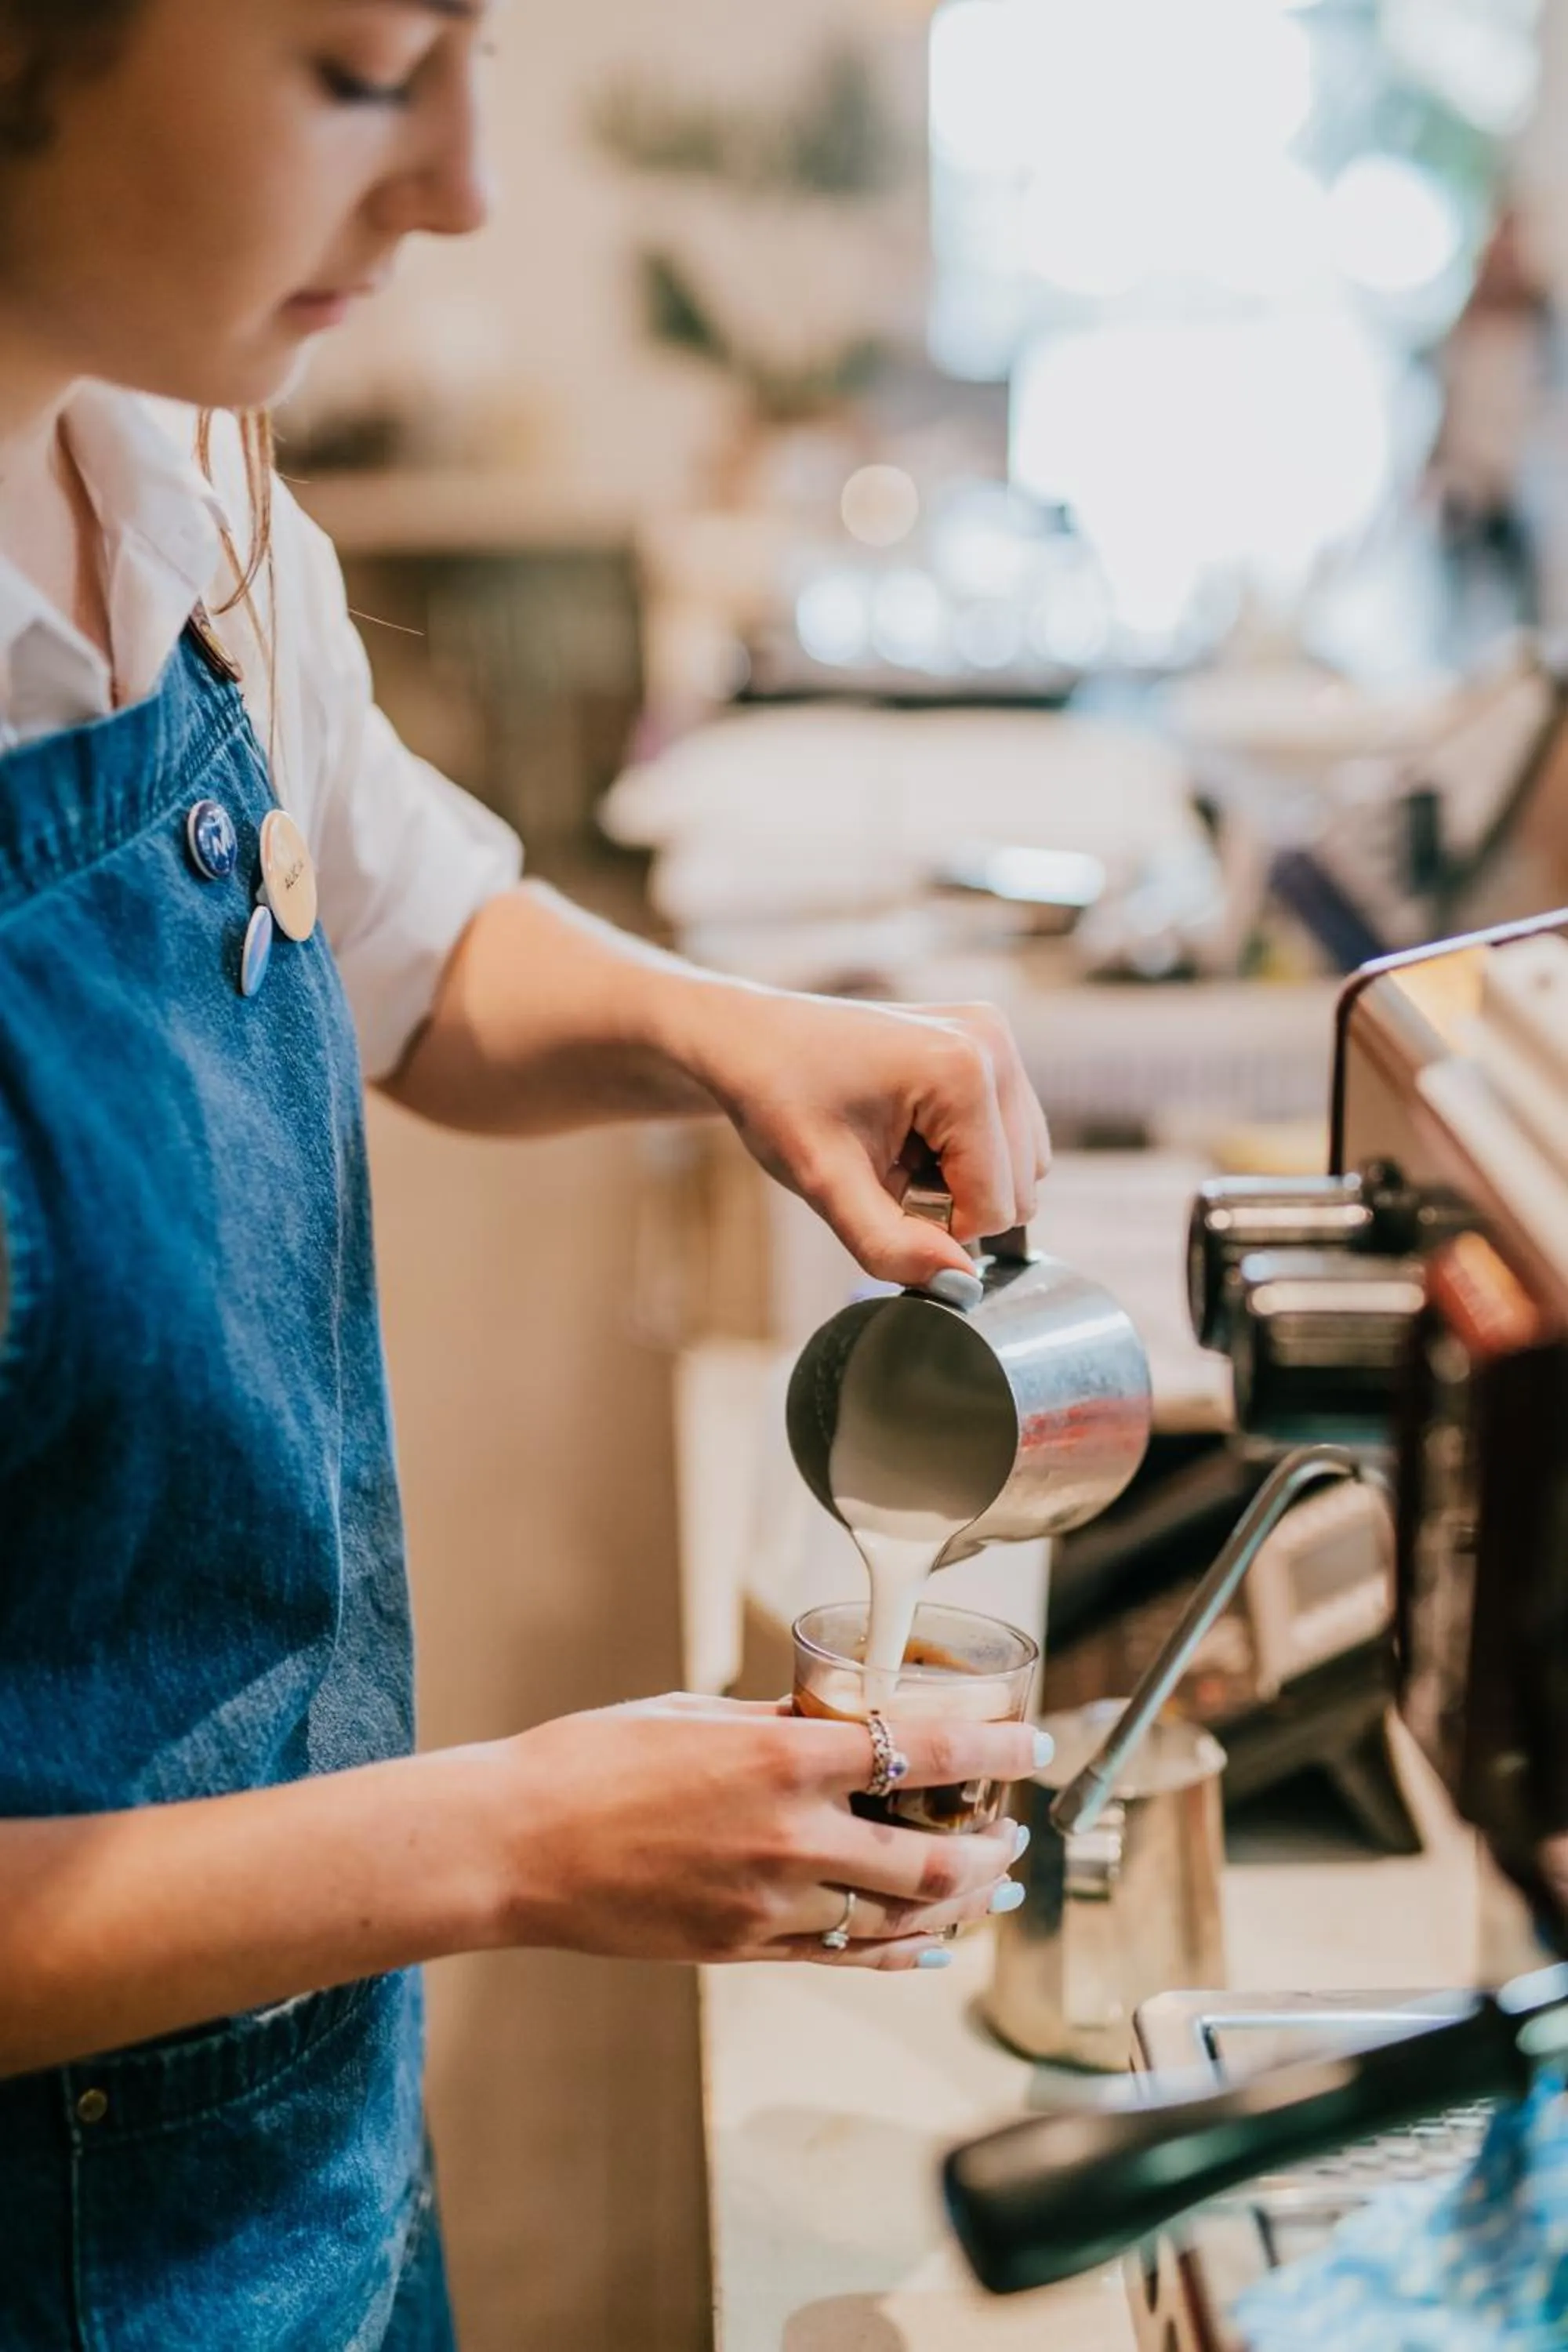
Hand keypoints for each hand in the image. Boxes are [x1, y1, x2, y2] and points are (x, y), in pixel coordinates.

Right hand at [489, 1694, 1038, 1970]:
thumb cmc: (592, 1761)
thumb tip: (842, 1710)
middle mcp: (791, 1837)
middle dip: (991, 1843)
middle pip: (934, 1854)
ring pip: (901, 1917)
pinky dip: (901, 1952)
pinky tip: (931, 1945)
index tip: (1033, 1741)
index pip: (925, 1752)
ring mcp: (771, 1905)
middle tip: (1015, 1828)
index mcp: (781, 1758)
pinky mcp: (745, 1950)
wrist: (517, 1845)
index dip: (996, 1748)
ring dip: (960, 1902)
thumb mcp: (695, 1712)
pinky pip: (847, 1958)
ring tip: (989, 1884)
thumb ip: (780, 1719)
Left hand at [676, 988, 1050, 1288]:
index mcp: (962, 1070)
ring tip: (898, 1154)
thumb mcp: (825, 1184)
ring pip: (1025, 1165)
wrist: (751, 1041)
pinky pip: (1014, 1135)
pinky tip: (914, 1137)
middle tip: (884, 1175)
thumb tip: (960, 1286)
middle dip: (956, 1203)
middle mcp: (993, 1043)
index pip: (998, 1204)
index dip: (938, 1226)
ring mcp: (995, 1037)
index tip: (877, 1196)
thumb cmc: (779, 1100)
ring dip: (965, 1182)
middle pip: (1022, 1187)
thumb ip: (890, 1244)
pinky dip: (969, 1156)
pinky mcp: (991, 1042)